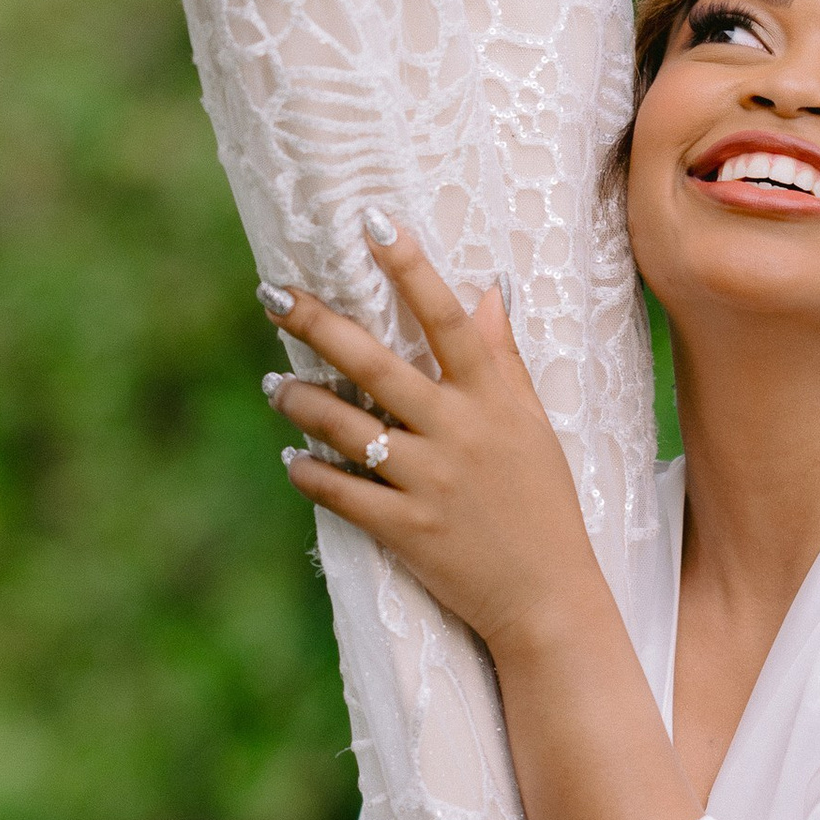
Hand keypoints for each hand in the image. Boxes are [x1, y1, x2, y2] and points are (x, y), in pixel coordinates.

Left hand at [264, 225, 599, 655]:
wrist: (548, 597)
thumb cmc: (542, 504)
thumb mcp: (533, 425)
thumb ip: (503, 360)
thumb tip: (488, 293)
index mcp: (492, 400)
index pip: (447, 318)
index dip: (411, 268)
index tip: (375, 221)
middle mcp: (457, 432)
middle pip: (375, 364)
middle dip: (317, 323)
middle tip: (271, 292)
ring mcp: (428, 482)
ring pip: (344, 427)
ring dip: (299, 402)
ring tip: (272, 386)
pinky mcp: (405, 529)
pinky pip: (340, 492)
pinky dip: (309, 473)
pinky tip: (293, 459)